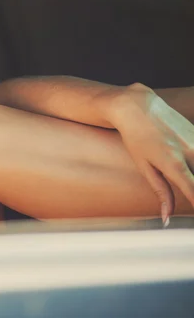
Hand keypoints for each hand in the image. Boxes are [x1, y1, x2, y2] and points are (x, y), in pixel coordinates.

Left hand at [105, 83, 193, 224]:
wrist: (137, 106)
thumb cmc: (135, 137)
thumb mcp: (144, 166)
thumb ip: (161, 192)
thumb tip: (166, 217)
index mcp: (174, 164)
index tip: (192, 213)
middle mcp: (191, 152)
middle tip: (184, 188)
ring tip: (182, 175)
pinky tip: (186, 164)